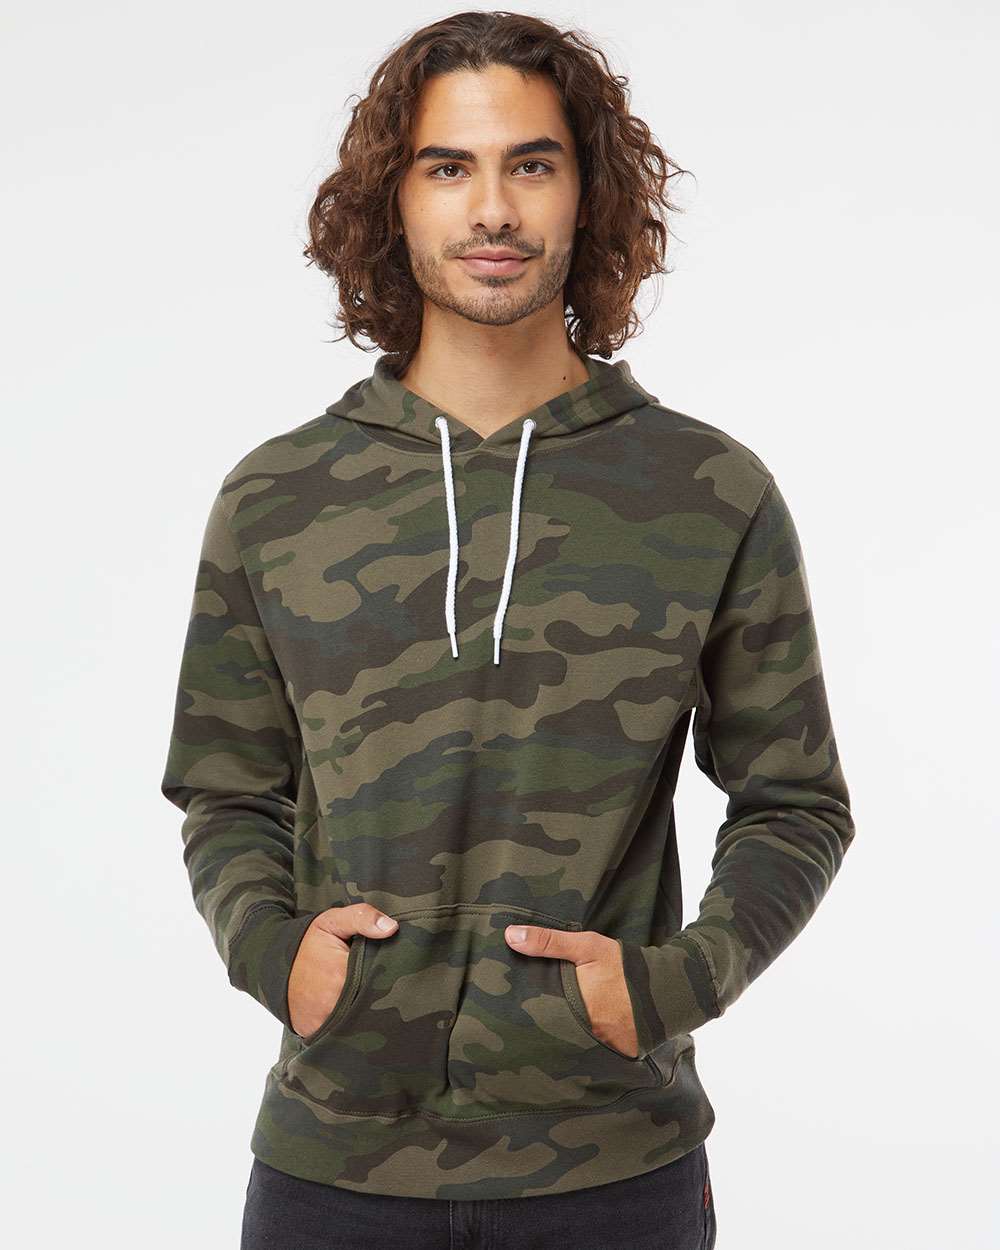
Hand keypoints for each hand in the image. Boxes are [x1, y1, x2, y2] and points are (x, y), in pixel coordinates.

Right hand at [288, 904, 397, 1038]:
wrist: (271, 964)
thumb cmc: (306, 943)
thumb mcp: (332, 921)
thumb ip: (361, 918)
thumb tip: (391, 928)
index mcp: (342, 975)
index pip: (381, 984)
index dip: (391, 981)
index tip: (396, 975)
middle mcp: (333, 1003)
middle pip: (371, 1007)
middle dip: (380, 999)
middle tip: (386, 990)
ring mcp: (323, 1022)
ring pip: (358, 1023)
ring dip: (365, 1015)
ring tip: (371, 1003)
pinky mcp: (315, 1033)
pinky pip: (340, 1035)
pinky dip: (348, 1028)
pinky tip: (353, 1015)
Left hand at [504, 924, 640, 1058]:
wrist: (667, 988)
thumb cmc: (624, 966)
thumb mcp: (587, 947)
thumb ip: (549, 942)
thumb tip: (510, 935)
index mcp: (576, 1008)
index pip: (539, 1017)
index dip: (525, 1014)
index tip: (510, 1010)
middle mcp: (588, 1033)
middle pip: (555, 1034)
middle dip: (542, 1030)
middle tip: (524, 1025)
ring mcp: (604, 1047)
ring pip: (573, 1046)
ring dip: (563, 1039)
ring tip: (548, 1033)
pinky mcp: (618, 1055)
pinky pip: (594, 1055)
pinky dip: (585, 1048)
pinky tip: (576, 1040)